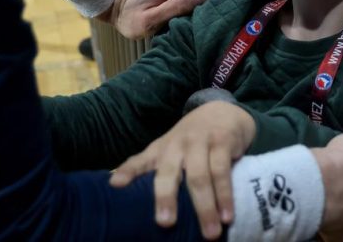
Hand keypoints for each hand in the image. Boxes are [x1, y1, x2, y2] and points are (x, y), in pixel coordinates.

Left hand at [110, 101, 255, 239]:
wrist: (222, 112)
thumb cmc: (190, 140)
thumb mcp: (167, 149)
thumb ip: (144, 166)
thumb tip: (115, 185)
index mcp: (161, 150)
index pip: (140, 161)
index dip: (128, 172)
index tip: (115, 185)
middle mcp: (177, 145)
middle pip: (169, 172)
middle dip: (166, 197)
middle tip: (165, 224)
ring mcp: (200, 142)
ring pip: (199, 176)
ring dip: (205, 206)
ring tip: (210, 233)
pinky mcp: (222, 142)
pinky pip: (222, 171)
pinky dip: (225, 195)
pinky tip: (227, 215)